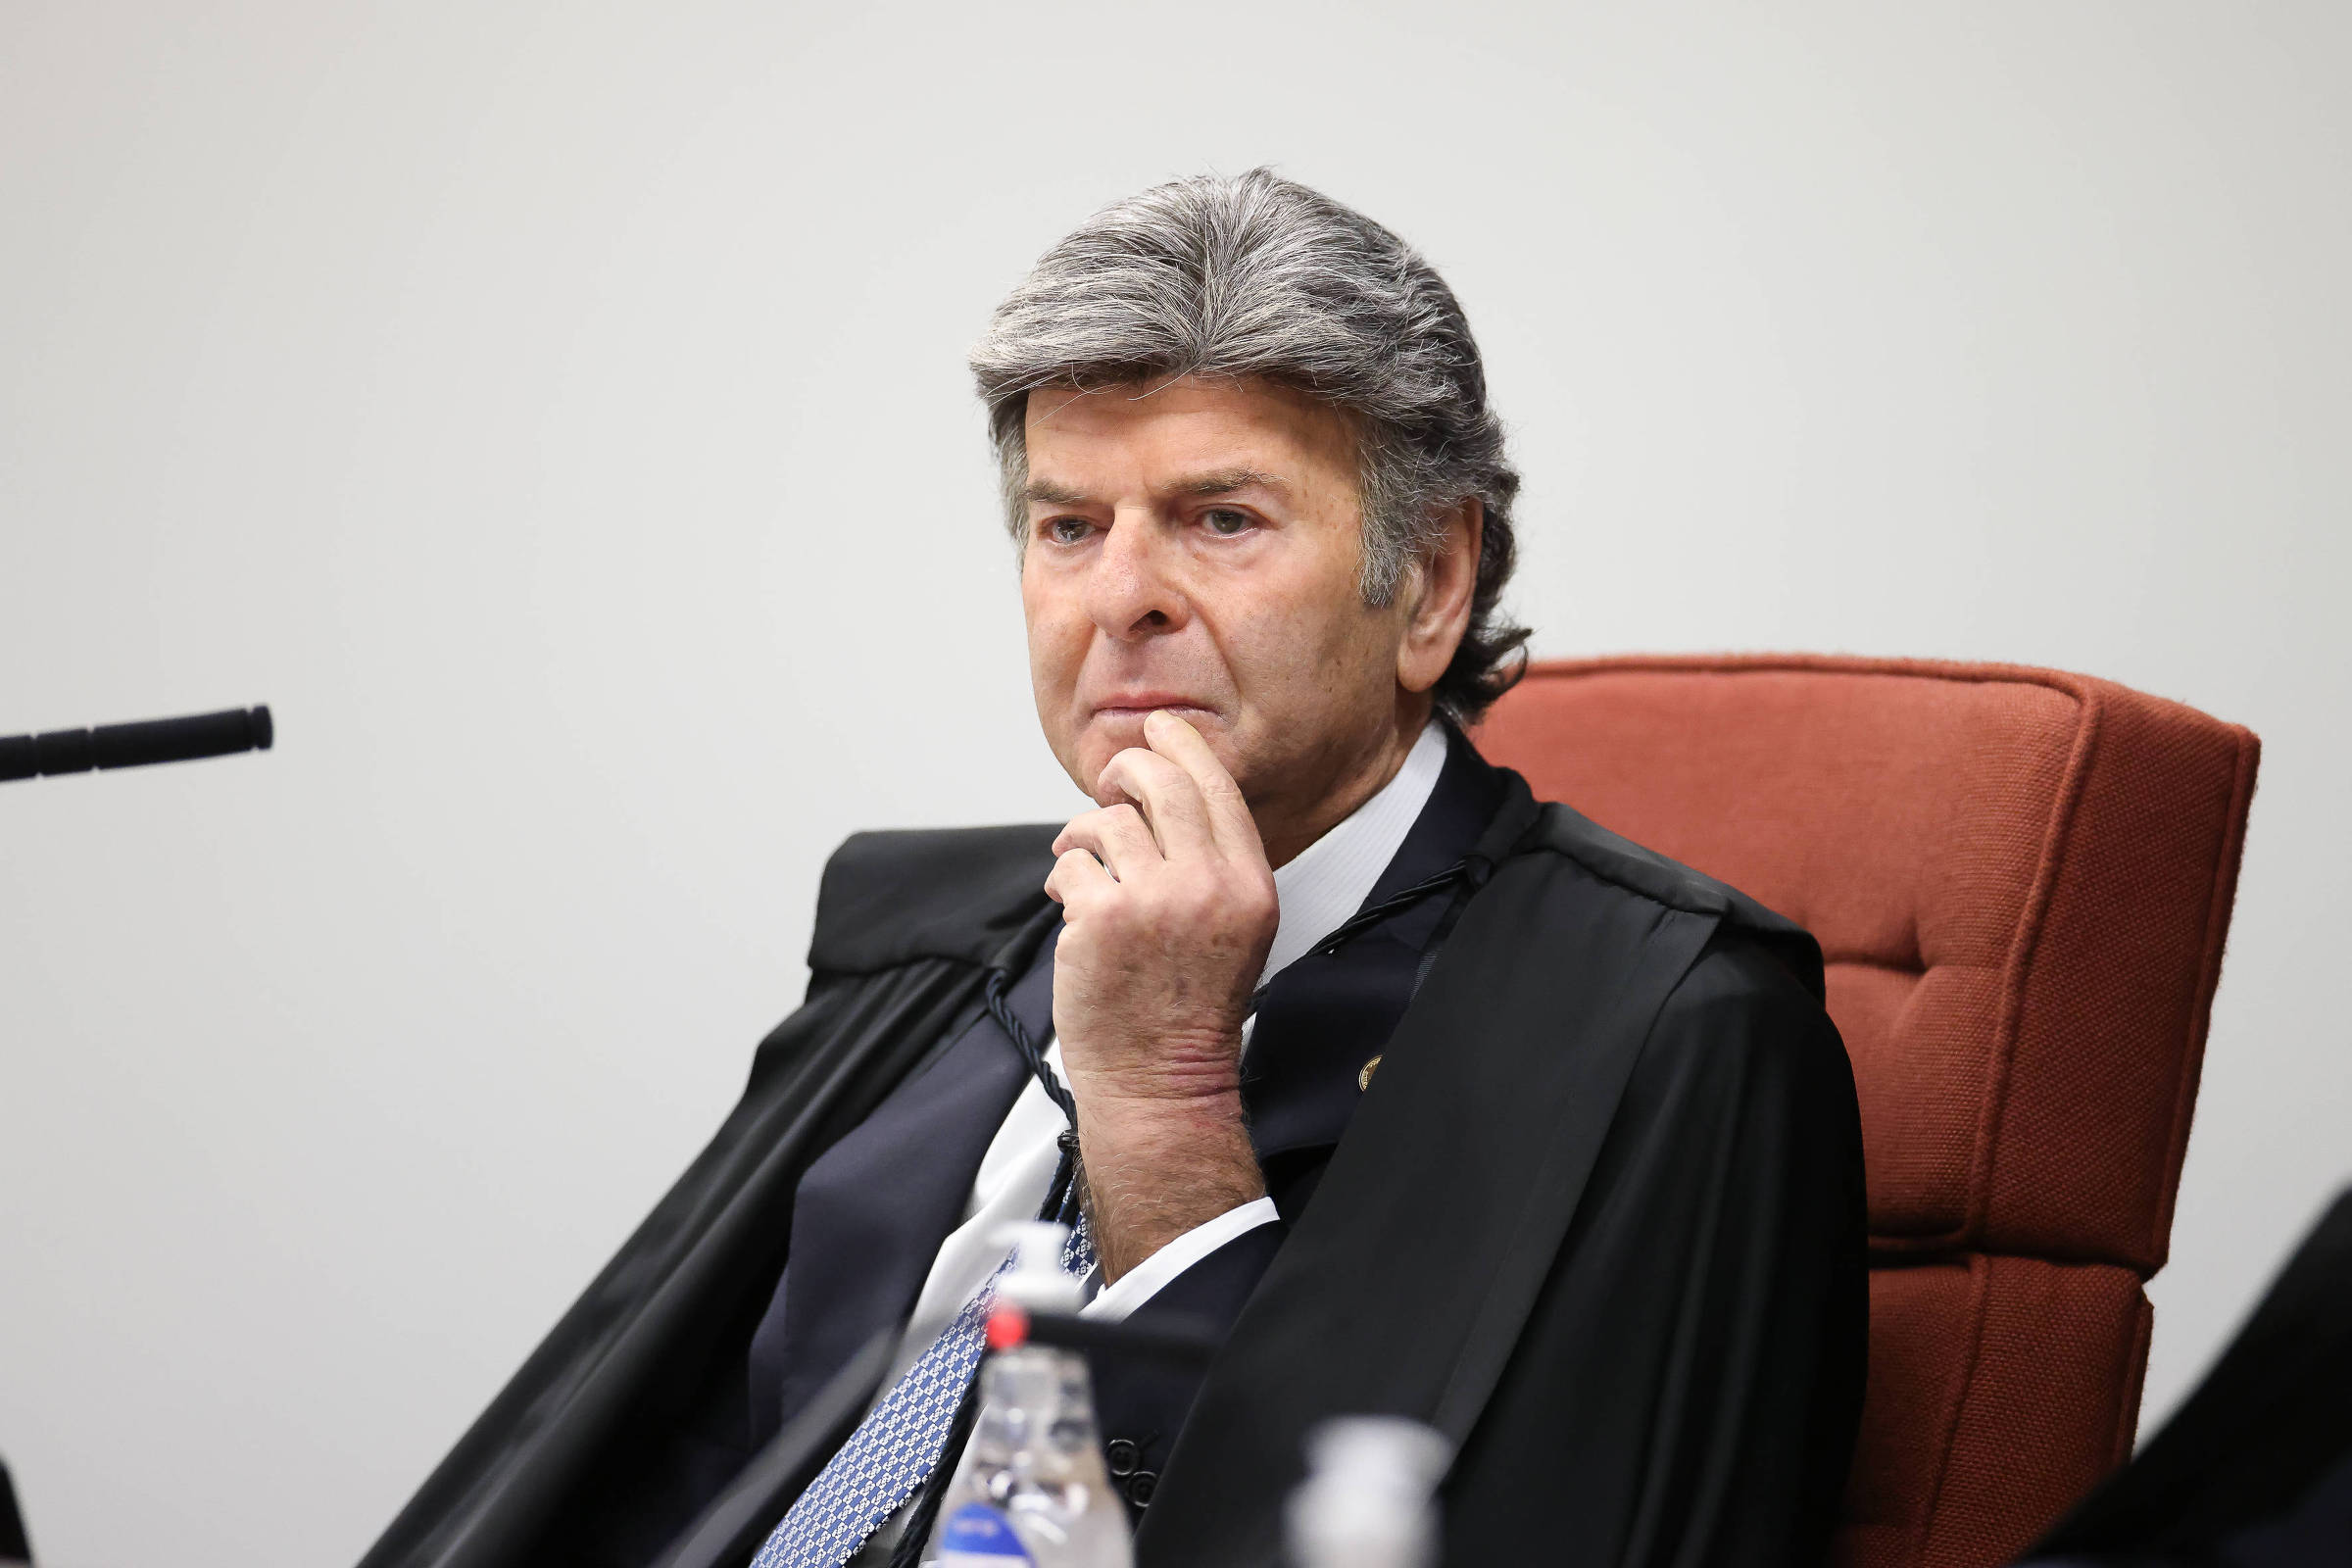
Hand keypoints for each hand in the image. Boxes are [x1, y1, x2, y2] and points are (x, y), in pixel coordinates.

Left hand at [1045, 709, 1276, 1278]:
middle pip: (1160, 783)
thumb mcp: (1235, 929)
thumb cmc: (1189, 1007)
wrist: (1160, 1079)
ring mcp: (1152, 901)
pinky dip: (1063, 878)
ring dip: (1083, 834)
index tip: (1160, 730)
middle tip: (1108, 780)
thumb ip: (1213, 863)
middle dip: (1125, 768)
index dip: (1183, 745)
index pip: (1217, 787)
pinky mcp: (1100, 919)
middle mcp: (1207, 886)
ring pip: (1106, 822)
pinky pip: (1071, 864)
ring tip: (1080, 860)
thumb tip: (1162, 792)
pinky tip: (1070, 903)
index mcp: (1249, 884)